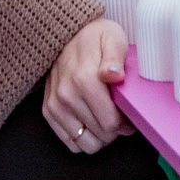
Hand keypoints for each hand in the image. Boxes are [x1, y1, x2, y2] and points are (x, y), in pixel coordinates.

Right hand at [42, 19, 132, 153]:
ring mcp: (55, 106)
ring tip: (105, 119)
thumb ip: (115, 57)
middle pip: (101, 136)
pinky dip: (84, 138)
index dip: (126, 125)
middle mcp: (66, 96)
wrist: (67, 34)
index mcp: (85, 80)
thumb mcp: (112, 38)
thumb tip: (114, 74)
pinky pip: (70, 142)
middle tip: (120, 116)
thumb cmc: (95, 37)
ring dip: (100, 137)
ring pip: (86, 144)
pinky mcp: (49, 112)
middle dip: (115, 130)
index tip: (130, 116)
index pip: (111, 123)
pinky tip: (91, 122)